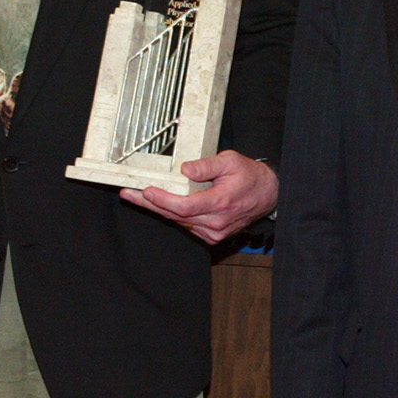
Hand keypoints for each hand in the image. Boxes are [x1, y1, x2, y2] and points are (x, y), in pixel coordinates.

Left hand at [120, 150, 277, 243]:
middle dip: (150, 204)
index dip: (162, 200)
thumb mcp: (231, 161)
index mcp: (221, 203)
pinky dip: (174, 215)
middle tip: (129, 194)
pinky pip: (188, 226)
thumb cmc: (249, 176)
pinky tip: (161, 205)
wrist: (268, 194)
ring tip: (139, 197)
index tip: (146, 190)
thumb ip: (207, 165)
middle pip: (176, 216)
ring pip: (179, 222)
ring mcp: (215, 232)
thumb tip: (185, 169)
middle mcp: (217, 222)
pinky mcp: (213, 236)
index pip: (184, 206)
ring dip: (159, 210)